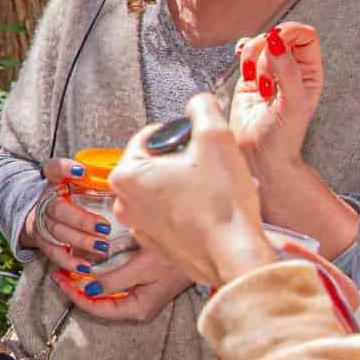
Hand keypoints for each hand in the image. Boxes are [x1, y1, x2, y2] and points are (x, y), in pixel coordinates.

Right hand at [29, 158, 125, 275]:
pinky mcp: (43, 242)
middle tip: (105, 228)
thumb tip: (124, 179)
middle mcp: (46, 200)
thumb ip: (97, 179)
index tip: (81, 172)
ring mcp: (43, 222)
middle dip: (82, 220)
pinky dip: (70, 261)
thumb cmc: (69, 196)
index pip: (53, 169)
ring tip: (102, 247)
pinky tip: (86, 266)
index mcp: (55, 181)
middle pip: (58, 209)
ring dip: (81, 241)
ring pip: (58, 232)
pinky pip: (54, 253)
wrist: (43, 213)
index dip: (65, 169)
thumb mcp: (79, 182)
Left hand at [51, 243, 195, 323]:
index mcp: (138, 308)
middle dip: (78, 290)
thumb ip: (115, 280)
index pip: (98, 308)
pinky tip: (90, 266)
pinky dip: (100, 277)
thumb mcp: (142, 267)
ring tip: (69, 269)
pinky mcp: (144, 284)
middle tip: (59, 272)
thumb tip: (90, 288)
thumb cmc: (175, 259)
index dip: (75, 295)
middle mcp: (139, 306)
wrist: (203, 250)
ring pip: (106, 295)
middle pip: (100, 304)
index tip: (60, 279)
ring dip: (87, 283)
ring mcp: (142, 296)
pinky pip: (115, 286)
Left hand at [108, 94, 279, 291]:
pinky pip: (171, 214)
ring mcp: (139, 226)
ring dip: (186, 183)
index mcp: (125, 174)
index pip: (151, 136)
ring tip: (212, 190)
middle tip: (209, 168)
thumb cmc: (222, 202)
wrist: (235, 255)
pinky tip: (210, 211)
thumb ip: (203, 107)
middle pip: (155, 163)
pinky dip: (188, 208)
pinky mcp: (158, 244)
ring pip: (163, 188)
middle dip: (182, 160)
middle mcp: (124, 203)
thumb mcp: (216, 136)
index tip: (200, 146)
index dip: (181, 135)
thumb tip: (198, 103)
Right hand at [227, 22, 323, 173]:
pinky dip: (241, 52)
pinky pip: (245, 52)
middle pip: (280, 36)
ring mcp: (269, 72)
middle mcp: (292, 69)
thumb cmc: (283, 137)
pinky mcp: (249, 77)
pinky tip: (241, 64)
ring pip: (260, 43)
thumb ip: (286, 70)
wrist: (259, 156)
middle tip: (262, 71)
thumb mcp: (292, 103)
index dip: (290, 33)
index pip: (305, 36)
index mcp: (310, 73)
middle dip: (267, 47)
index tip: (275, 40)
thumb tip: (276, 41)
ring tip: (255, 81)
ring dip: (252, 55)